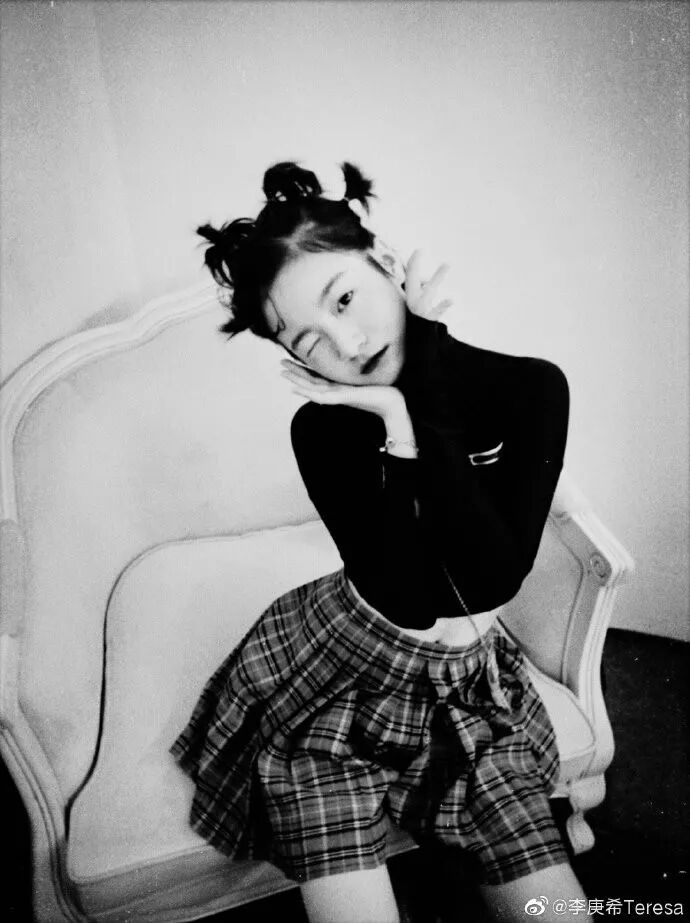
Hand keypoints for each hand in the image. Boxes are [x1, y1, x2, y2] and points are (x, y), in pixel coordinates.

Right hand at [281, 359, 404, 420]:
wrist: (392, 404)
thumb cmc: (382, 390)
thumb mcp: (367, 378)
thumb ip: (357, 373)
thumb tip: (356, 361)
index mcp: (339, 386)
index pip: (317, 377)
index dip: (303, 370)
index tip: (291, 362)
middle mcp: (336, 391)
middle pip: (310, 381)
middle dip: (294, 373)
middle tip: (279, 365)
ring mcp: (338, 395)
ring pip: (311, 388)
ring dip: (296, 380)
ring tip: (283, 373)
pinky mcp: (343, 398)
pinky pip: (321, 395)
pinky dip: (307, 392)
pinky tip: (297, 388)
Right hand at [404, 249, 452, 320]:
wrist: (422, 337)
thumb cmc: (423, 315)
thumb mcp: (422, 298)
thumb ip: (424, 286)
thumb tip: (428, 278)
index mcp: (411, 295)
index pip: (409, 275)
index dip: (412, 263)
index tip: (418, 250)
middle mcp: (413, 300)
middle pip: (413, 280)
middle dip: (413, 266)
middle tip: (420, 249)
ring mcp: (422, 309)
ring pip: (429, 290)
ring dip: (437, 276)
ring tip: (447, 263)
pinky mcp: (431, 318)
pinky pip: (438, 311)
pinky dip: (444, 305)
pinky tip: (452, 300)